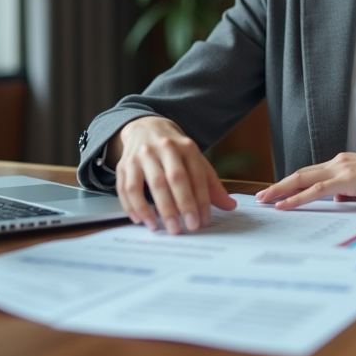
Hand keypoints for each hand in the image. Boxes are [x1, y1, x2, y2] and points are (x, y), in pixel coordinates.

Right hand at [110, 116, 236, 233]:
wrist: (146, 127)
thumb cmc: (175, 151)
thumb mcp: (195, 161)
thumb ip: (211, 184)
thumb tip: (231, 206)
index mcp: (186, 147)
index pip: (196, 176)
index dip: (200, 201)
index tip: (202, 222)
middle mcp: (164, 148)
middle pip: (173, 179)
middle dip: (180, 206)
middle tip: (184, 228)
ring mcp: (142, 155)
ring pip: (148, 184)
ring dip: (154, 209)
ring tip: (161, 228)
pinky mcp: (124, 164)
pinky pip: (126, 187)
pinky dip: (132, 206)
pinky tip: (140, 220)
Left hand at [254, 152, 355, 209]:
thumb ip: (349, 191)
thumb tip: (336, 200)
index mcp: (342, 164)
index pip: (310, 174)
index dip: (291, 183)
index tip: (276, 192)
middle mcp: (337, 163)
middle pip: (300, 174)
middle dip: (278, 186)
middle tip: (260, 197)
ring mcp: (341, 169)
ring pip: (303, 179)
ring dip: (281, 190)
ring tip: (264, 200)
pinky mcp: (347, 178)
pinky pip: (316, 190)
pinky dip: (297, 197)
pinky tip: (285, 204)